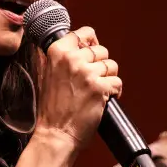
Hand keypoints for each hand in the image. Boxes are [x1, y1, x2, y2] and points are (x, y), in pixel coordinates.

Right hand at [34, 26, 121, 148]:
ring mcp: (87, 73)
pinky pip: (117, 82)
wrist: (55, 134)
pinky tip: (103, 100)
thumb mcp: (49, 73)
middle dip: (101, 65)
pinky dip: (115, 92)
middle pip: (101, 50)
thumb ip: (63, 57)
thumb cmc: (52, 108)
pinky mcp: (100, 88)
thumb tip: (80, 42)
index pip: (85, 32)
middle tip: (91, 82)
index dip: (92, 43)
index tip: (91, 54)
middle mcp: (72, 59)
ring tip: (96, 91)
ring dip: (108, 79)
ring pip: (112, 65)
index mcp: (57, 51)